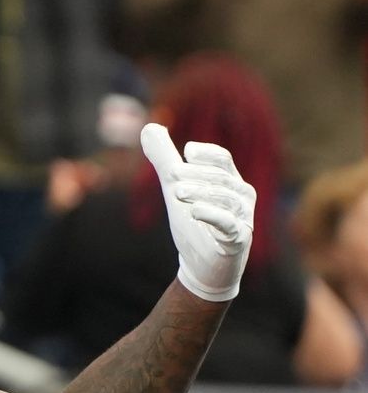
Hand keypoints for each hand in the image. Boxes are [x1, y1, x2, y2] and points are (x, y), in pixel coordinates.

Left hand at [140, 122, 254, 301]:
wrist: (202, 266)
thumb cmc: (194, 224)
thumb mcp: (175, 188)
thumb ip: (164, 159)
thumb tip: (148, 126)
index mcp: (229, 181)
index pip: (223, 160)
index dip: (207, 154)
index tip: (186, 153)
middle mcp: (241, 197)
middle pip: (222, 179)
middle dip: (197, 175)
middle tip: (172, 177)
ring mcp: (243, 218)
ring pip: (226, 200)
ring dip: (201, 194)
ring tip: (177, 194)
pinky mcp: (238, 240)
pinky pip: (230, 225)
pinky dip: (213, 216)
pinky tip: (194, 212)